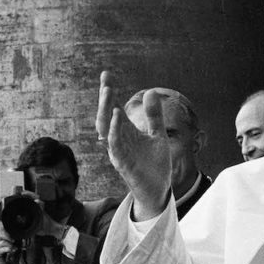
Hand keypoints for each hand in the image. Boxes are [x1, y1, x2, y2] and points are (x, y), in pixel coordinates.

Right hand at [0, 219, 17, 263]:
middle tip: (16, 240)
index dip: (4, 223)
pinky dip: (8, 248)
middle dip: (11, 236)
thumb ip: (18, 241)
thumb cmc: (10, 259)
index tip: (6, 217)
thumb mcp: (16, 247)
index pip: (3, 229)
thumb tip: (25, 235)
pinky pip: (2, 249)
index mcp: (1, 239)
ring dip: (11, 244)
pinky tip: (13, 250)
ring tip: (15, 248)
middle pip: (3, 233)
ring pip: (3, 241)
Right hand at [95, 70, 171, 220]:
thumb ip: (154, 116)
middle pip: (105, 115)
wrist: (159, 188)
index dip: (109, 92)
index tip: (106, 74)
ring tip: (107, 92)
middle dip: (104, 98)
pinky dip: (114, 130)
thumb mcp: (157, 135)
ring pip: (105, 128)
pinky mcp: (122, 162)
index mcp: (126, 131)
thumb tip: (151, 91)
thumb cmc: (155, 164)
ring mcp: (118, 150)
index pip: (113, 108)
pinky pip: (114, 144)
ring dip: (105, 110)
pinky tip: (116, 115)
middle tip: (106, 81)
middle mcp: (119, 139)